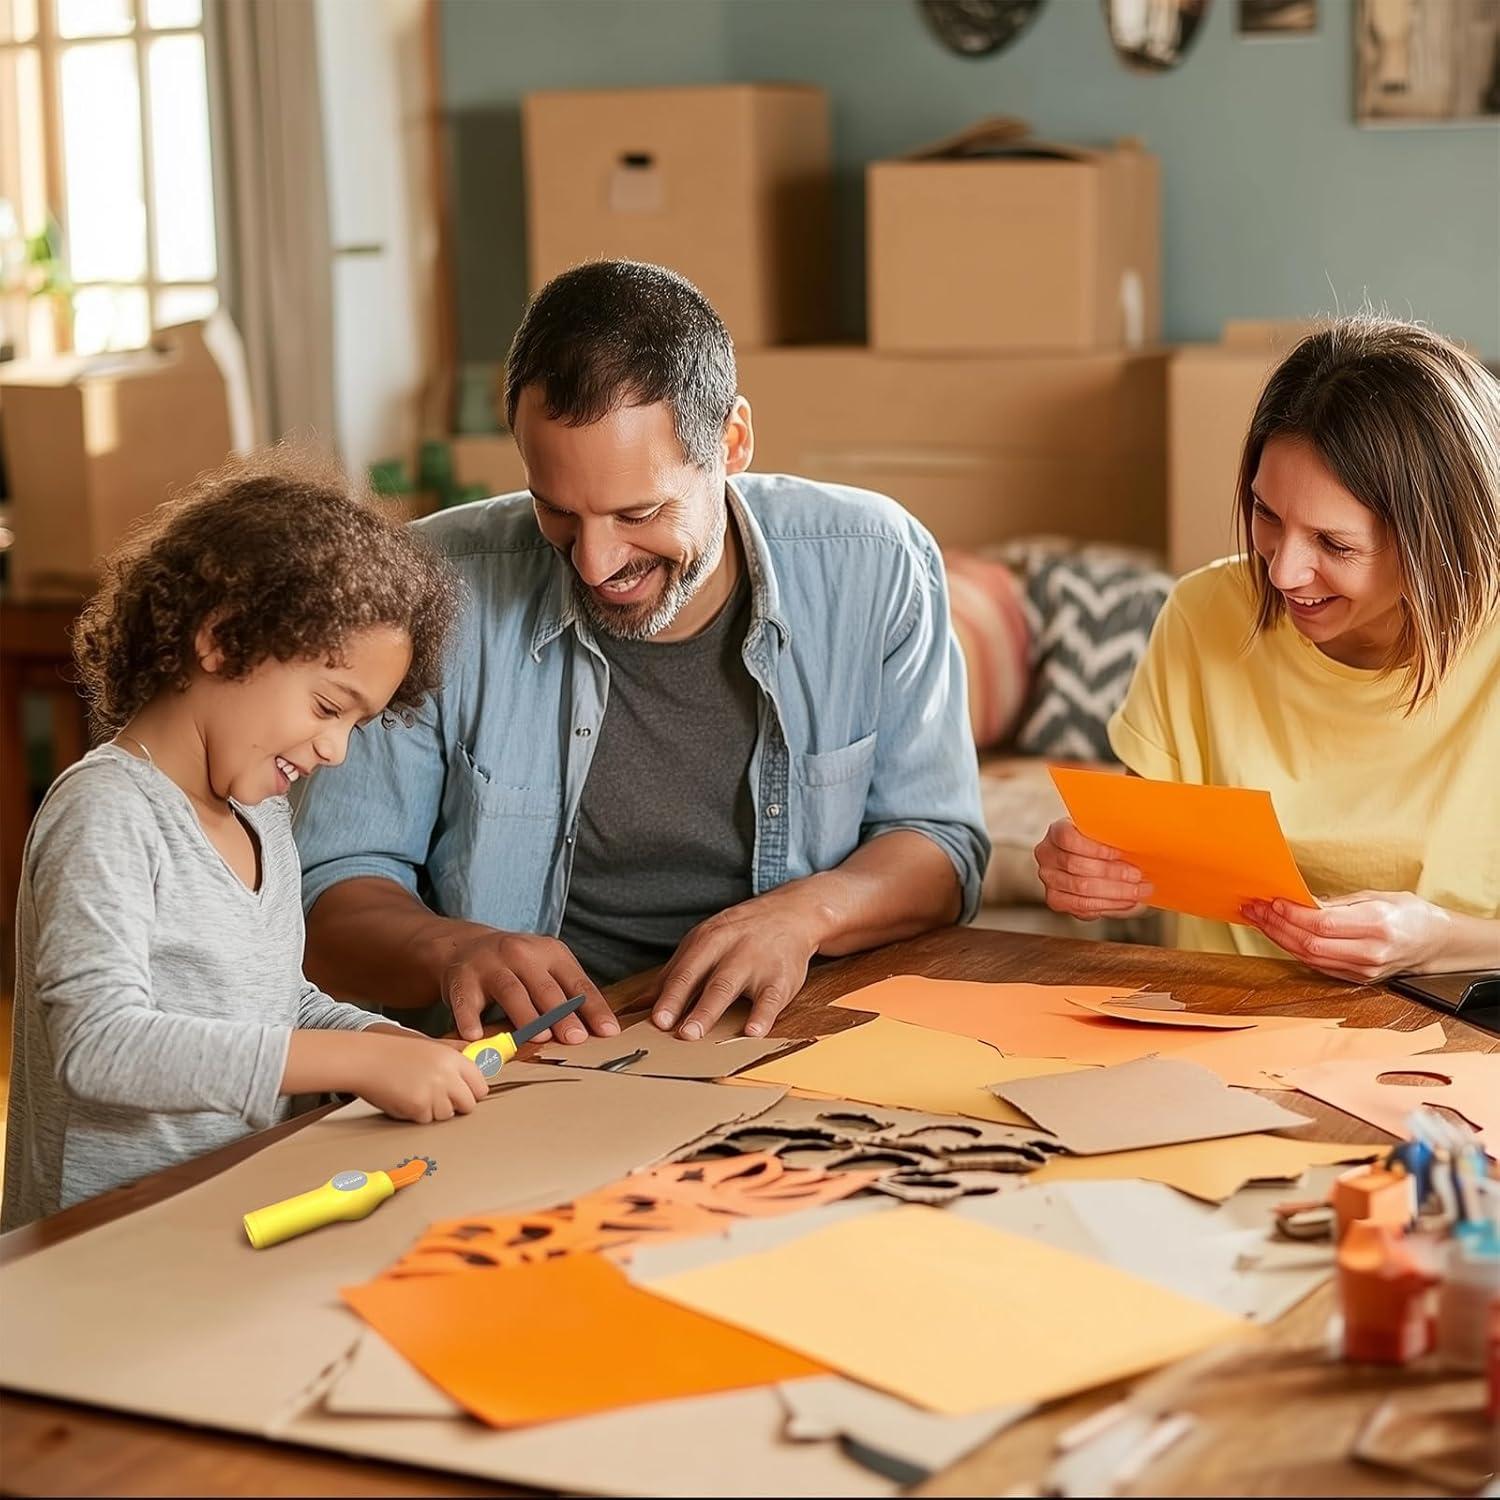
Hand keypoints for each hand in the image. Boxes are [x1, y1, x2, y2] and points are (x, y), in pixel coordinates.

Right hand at [347, 1032, 488, 1122]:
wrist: (365, 1059)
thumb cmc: (393, 1054)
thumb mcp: (429, 1048)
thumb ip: (454, 1058)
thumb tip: (479, 1064)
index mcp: (453, 1057)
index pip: (480, 1084)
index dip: (472, 1093)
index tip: (464, 1095)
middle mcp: (448, 1074)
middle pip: (469, 1104)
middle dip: (456, 1106)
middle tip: (437, 1099)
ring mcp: (435, 1091)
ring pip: (448, 1115)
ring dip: (434, 1111)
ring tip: (416, 1094)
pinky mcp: (420, 1106)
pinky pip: (427, 1120)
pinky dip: (416, 1115)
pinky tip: (404, 1099)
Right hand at [439, 926, 617, 1043]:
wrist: (466, 946)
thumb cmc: (518, 966)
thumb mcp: (547, 969)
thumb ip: (569, 994)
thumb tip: (602, 1031)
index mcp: (550, 953)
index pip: (577, 983)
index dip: (593, 1008)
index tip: (608, 1032)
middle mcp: (521, 954)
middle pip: (545, 988)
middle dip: (562, 1014)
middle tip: (575, 1038)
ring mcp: (490, 965)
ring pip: (511, 991)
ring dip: (526, 1015)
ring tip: (539, 1037)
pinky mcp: (462, 980)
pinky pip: (465, 1002)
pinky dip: (469, 1019)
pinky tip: (475, 1036)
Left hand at [651, 890, 822, 1039]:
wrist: (790, 914)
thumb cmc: (738, 935)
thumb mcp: (704, 944)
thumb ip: (673, 974)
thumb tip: (637, 1004)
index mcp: (706, 941)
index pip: (682, 971)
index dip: (667, 995)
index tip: (653, 1018)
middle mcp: (729, 949)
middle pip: (701, 978)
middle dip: (682, 1002)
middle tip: (666, 1027)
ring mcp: (756, 962)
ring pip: (729, 987)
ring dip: (709, 1010)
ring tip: (693, 1034)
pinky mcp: (781, 978)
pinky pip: (771, 998)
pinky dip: (762, 1015)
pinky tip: (752, 1032)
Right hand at [1033, 818, 1151, 919]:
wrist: (1093, 861)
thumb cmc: (1102, 845)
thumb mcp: (1106, 833)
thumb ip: (1114, 836)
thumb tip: (1138, 840)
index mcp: (1056, 832)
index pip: (1069, 839)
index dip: (1096, 848)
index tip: (1121, 853)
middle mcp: (1046, 855)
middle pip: (1077, 865)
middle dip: (1112, 872)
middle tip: (1137, 875)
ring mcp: (1049, 879)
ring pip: (1081, 889)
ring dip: (1115, 891)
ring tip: (1138, 890)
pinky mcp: (1056, 900)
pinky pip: (1082, 907)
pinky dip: (1109, 905)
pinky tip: (1126, 901)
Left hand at [1240, 891, 1452, 983]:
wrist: (1437, 943)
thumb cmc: (1410, 914)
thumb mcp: (1378, 896)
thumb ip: (1339, 903)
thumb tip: (1302, 901)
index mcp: (1378, 926)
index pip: (1323, 924)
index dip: (1293, 914)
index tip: (1272, 901)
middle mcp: (1370, 952)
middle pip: (1311, 943)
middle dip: (1277, 925)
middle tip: (1255, 909)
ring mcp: (1363, 970)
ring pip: (1309, 957)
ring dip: (1279, 938)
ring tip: (1259, 920)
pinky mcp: (1357, 979)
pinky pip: (1317, 965)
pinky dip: (1293, 950)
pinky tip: (1278, 935)